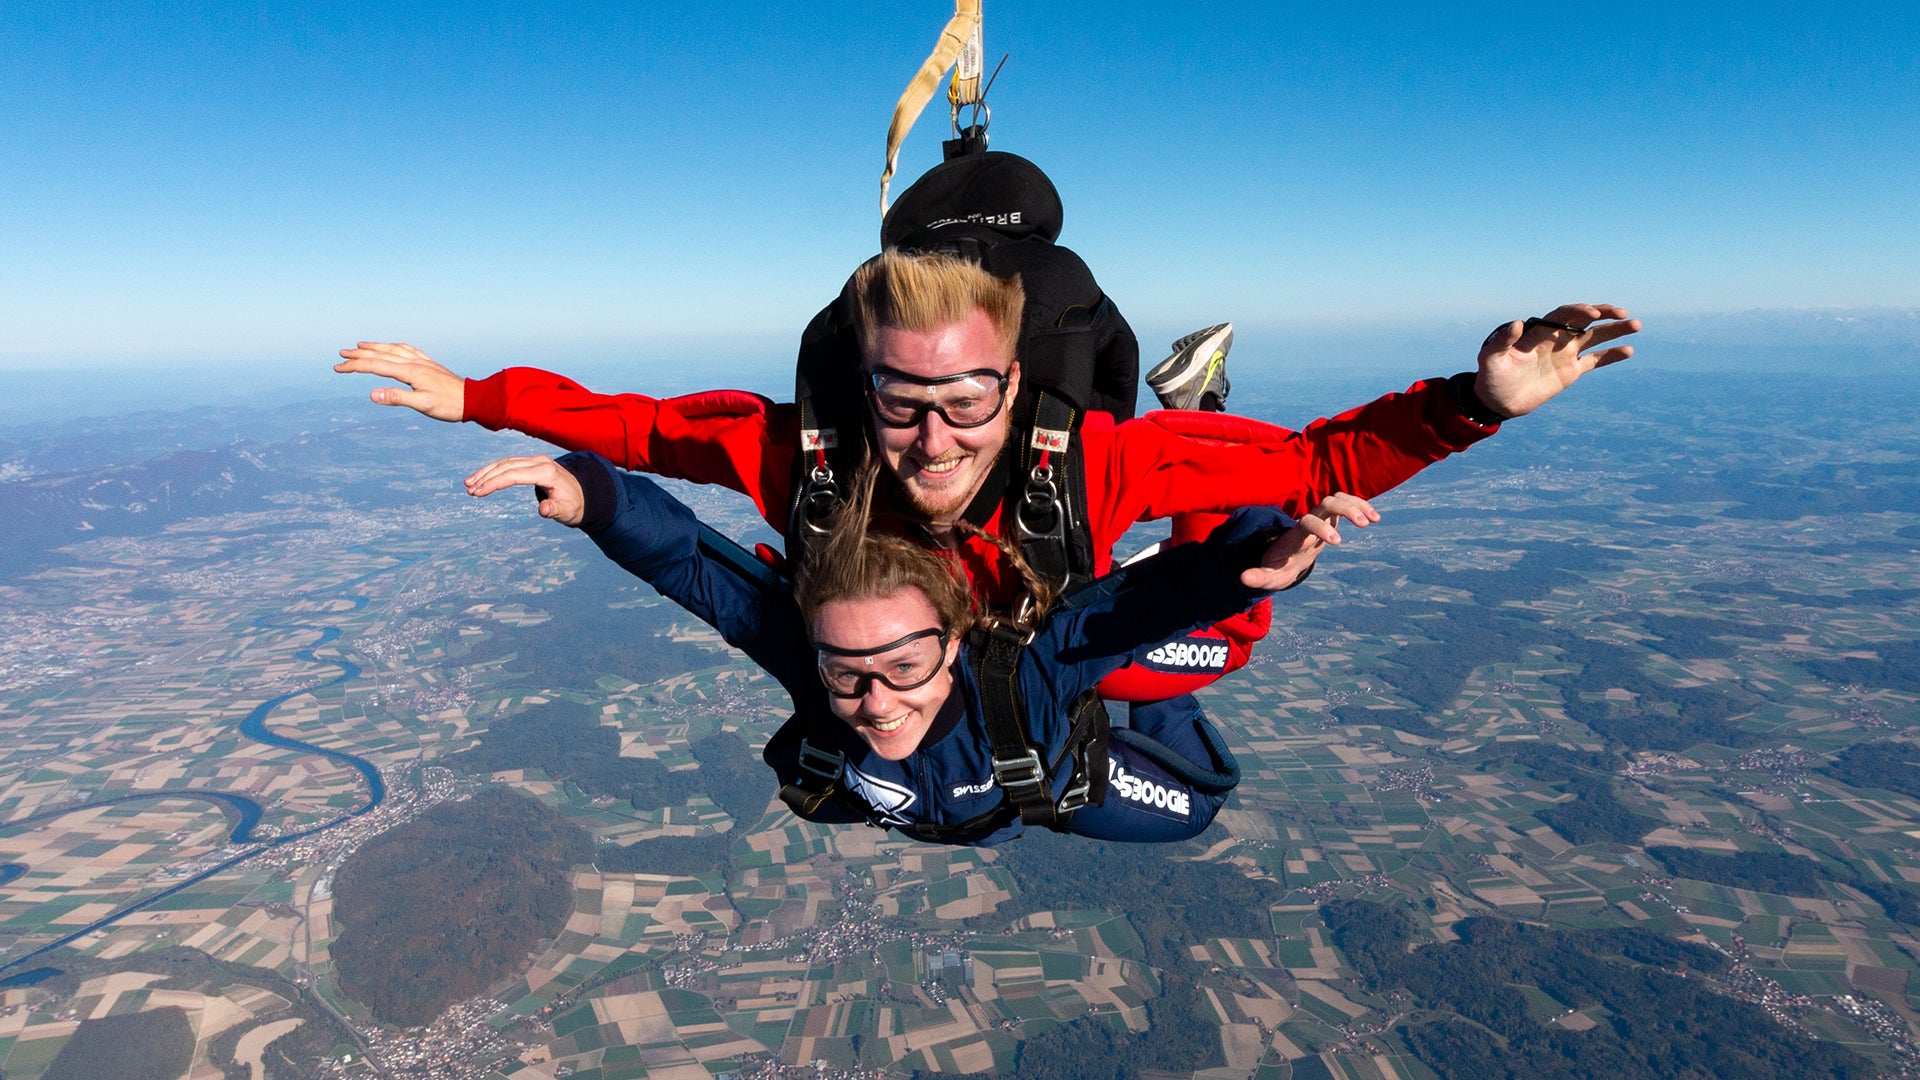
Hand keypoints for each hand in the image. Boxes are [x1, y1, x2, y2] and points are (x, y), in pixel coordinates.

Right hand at [334, 342, 465, 421]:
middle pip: (381, 354)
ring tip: (359, 345)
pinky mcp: (429, 364)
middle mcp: (414, 362)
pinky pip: (407, 349)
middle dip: (359, 354)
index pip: (375, 366)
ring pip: (393, 349)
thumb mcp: (423, 405)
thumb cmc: (449, 405)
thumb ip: (397, 398)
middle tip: (340, 354)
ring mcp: (422, 361)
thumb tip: (371, 393)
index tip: (337, 367)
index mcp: (410, 372)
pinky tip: (391, 347)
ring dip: (374, 347)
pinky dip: (394, 346)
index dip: (355, 366)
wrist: (474, 399)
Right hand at [464, 456, 584, 526]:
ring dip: (486, 472)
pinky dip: (493, 470)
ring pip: (505, 462)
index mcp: (547, 472)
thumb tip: (544, 510)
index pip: (514, 475)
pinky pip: (509, 463)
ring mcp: (536, 460)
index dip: (494, 483)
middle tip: (469, 491)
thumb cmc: (575, 505)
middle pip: (507, 466)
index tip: (478, 492)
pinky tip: (481, 478)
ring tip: (469, 484)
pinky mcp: (532, 463)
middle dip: (486, 477)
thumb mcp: (567, 512)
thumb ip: (555, 510)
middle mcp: (540, 462)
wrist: (584, 494)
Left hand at [1241, 493, 1378, 590]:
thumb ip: (1257, 577)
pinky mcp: (1330, 519)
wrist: (1282, 556)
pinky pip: (1346, 504)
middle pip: (1326, 503)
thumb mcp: (1268, 575)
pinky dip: (1361, 506)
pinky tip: (1376, 518)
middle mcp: (1309, 522)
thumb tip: (1242, 579)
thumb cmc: (1277, 566)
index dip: (1320, 527)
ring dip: (1356, 504)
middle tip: (1363, 525)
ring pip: (1338, 499)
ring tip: (1374, 519)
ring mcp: (1320, 519)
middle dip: (1345, 509)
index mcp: (1296, 535)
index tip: (1336, 541)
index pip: (1307, 522)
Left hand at [1474, 304, 1639, 418]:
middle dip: (1604, 313)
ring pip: (1595, 337)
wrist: (1497, 401)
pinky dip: (1612, 355)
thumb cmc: (1490, 377)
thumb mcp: (1491, 358)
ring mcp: (1565, 355)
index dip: (1579, 311)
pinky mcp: (1570, 372)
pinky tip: (1629, 351)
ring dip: (1615, 330)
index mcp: (1539, 333)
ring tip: (1636, 325)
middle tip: (1623, 313)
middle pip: (1585, 320)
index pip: (1564, 314)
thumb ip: (1502, 340)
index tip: (1592, 315)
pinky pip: (1595, 361)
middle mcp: (1556, 339)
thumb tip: (1516, 323)